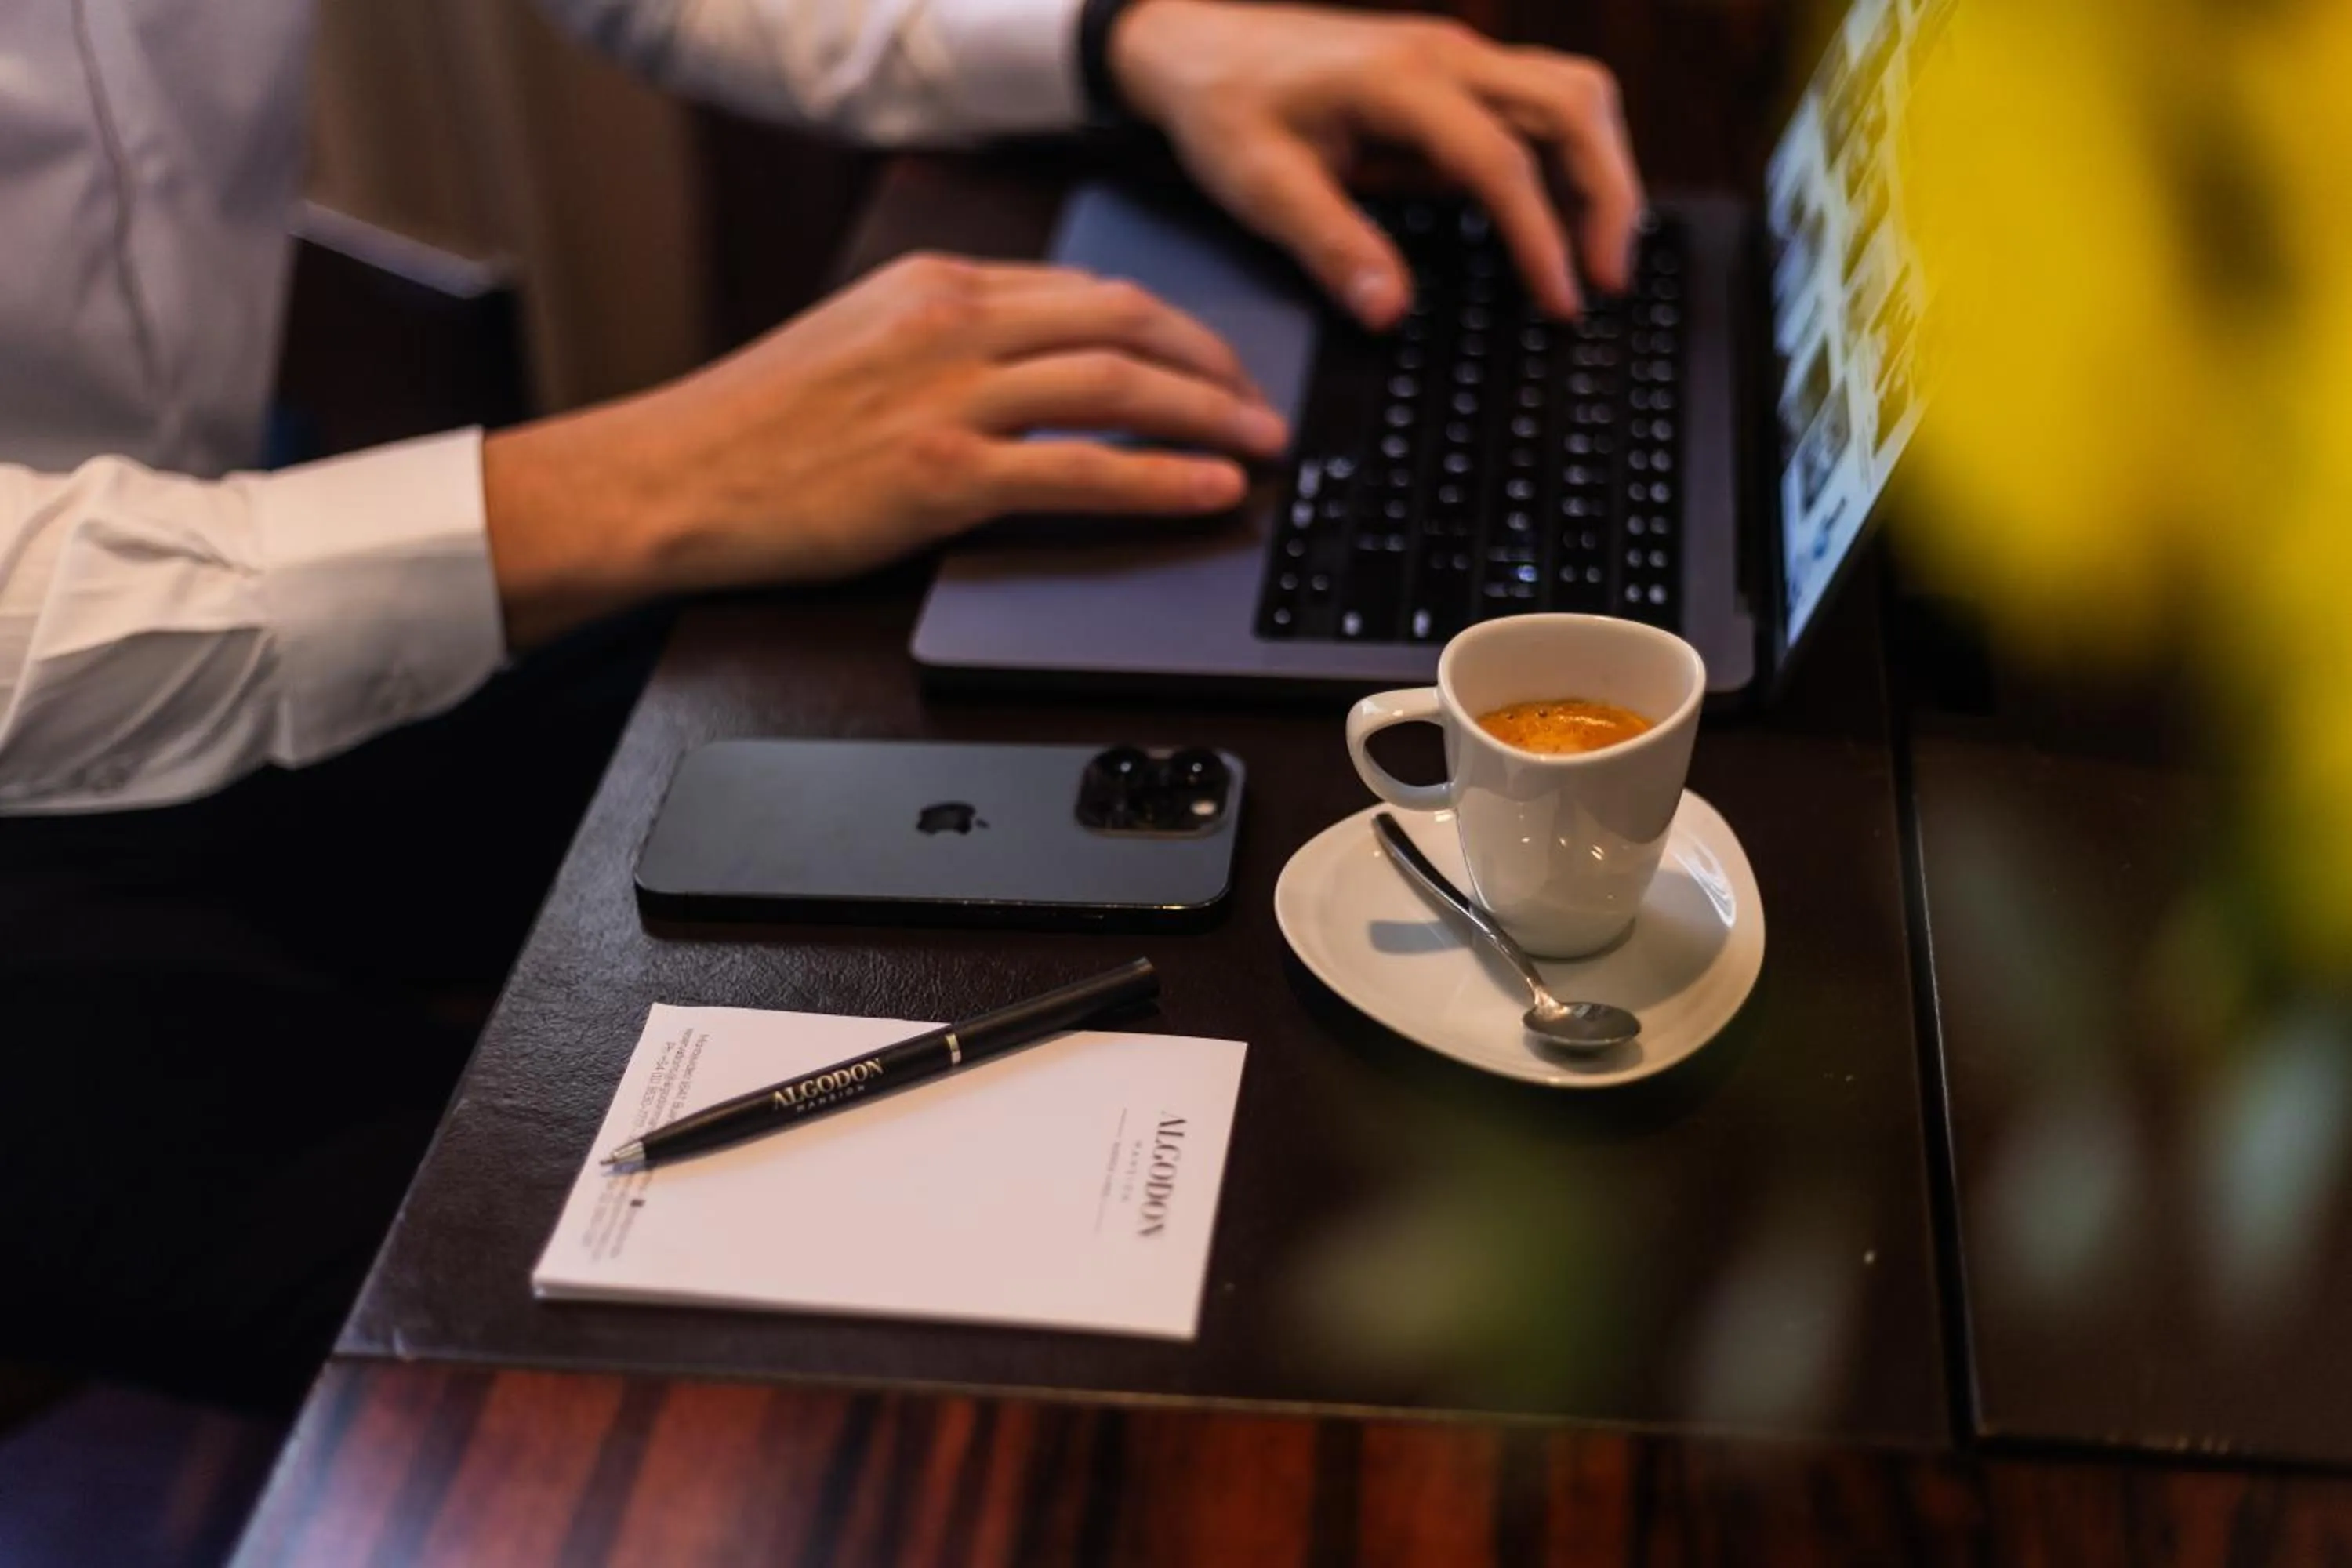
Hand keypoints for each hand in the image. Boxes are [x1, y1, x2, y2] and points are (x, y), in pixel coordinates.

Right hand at [482, 254, 1286, 644]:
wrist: (672, 478)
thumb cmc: (752, 428)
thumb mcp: (853, 343)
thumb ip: (941, 340)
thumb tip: (1024, 363)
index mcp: (935, 285)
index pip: (1083, 289)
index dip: (1167, 324)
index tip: (1209, 357)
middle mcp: (952, 323)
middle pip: (1122, 319)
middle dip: (1210, 360)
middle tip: (1261, 403)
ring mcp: (950, 396)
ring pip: (1118, 381)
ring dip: (1209, 413)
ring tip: (1261, 445)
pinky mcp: (944, 474)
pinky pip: (1084, 467)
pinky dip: (1163, 477)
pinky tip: (1211, 489)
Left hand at [1110, 1, 1644, 327]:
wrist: (1195, 44)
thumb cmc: (1224, 107)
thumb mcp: (1261, 187)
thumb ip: (1329, 246)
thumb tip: (1388, 311)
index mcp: (1398, 81)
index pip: (1501, 159)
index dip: (1541, 236)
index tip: (1558, 298)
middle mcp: (1444, 54)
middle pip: (1573, 105)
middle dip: (1607, 194)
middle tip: (1607, 280)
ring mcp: (1456, 57)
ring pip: (1572, 94)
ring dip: (1601, 170)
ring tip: (1597, 255)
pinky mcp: (1455, 74)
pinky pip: (1540, 103)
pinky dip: (1569, 157)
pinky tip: (1560, 217)